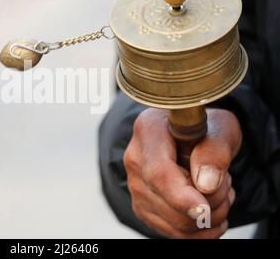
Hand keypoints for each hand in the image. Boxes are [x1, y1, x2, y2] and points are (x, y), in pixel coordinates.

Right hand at [123, 108, 241, 237]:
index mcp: (149, 131)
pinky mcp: (142, 207)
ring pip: (176, 224)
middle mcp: (136, 160)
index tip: (204, 209)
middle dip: (211, 204)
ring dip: (210, 216)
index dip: (181, 196)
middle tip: (225, 182)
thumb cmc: (205, 130)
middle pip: (169, 204)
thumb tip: (206, 183)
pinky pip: (176, 234)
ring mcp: (136, 186)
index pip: (158, 173)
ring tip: (218, 190)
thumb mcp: (221, 128)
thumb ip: (215, 151)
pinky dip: (201, 228)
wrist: (192, 138)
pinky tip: (209, 206)